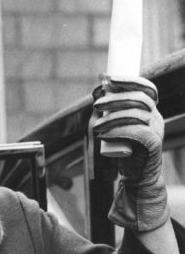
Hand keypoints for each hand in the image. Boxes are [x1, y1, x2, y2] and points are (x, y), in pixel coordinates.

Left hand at [92, 74, 168, 231]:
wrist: (136, 175)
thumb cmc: (124, 149)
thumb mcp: (117, 126)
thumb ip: (111, 111)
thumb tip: (99, 91)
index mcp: (149, 110)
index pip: (146, 88)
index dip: (130, 80)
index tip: (109, 78)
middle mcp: (155, 117)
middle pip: (140, 98)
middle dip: (116, 98)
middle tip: (95, 104)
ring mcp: (156, 130)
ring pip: (136, 114)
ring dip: (112, 117)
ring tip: (95, 125)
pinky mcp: (153, 144)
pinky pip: (137, 131)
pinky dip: (118, 130)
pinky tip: (104, 134)